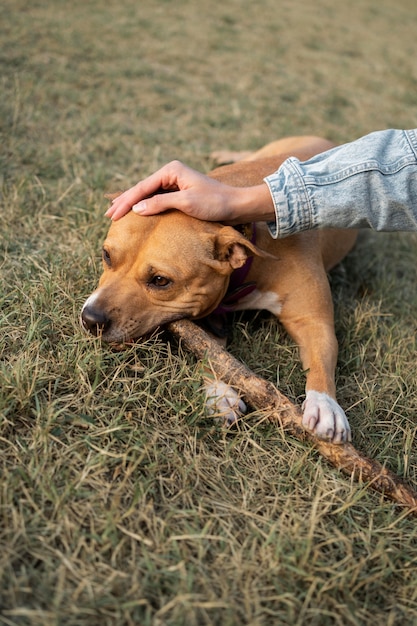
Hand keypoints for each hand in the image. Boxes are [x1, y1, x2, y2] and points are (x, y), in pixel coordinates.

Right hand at [105, 160, 274, 223]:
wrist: (236, 205)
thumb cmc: (214, 203)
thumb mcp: (186, 203)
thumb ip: (160, 203)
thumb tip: (137, 208)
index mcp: (171, 170)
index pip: (143, 187)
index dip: (127, 202)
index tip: (113, 214)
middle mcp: (171, 173)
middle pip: (142, 188)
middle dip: (125, 201)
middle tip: (108, 214)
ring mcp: (174, 181)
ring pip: (147, 193)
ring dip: (132, 203)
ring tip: (116, 212)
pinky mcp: (179, 191)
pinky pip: (156, 197)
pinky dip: (144, 204)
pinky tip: (136, 211)